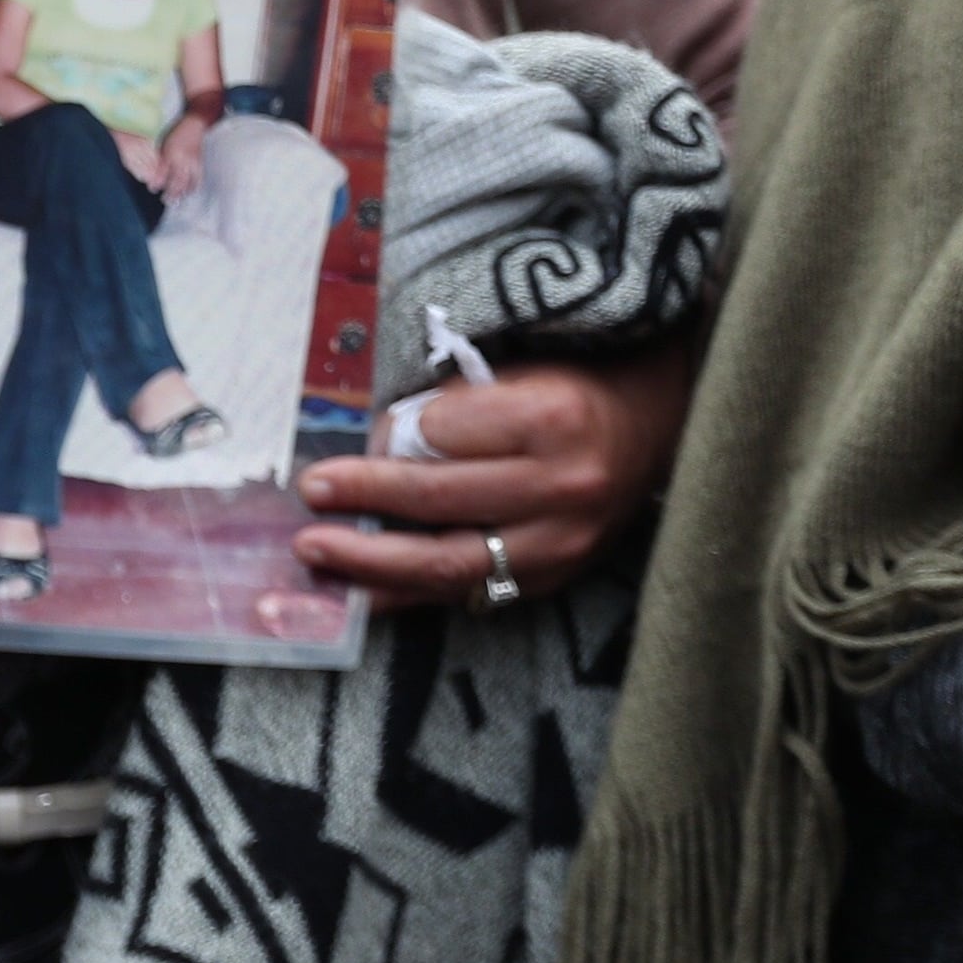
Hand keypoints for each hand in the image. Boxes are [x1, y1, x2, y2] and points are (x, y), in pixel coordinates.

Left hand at [151, 116, 212, 199]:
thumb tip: (155, 176)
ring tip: (177, 201)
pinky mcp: (200, 164)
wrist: (195, 125)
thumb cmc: (177, 134)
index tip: (152, 189)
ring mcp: (194, 163)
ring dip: (182, 193)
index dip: (157, 183)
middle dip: (172, 193)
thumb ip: (161, 162)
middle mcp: (184, 161)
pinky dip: (193, 187)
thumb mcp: (165, 146)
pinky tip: (189, 192)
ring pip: (189, 182)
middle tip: (166, 200)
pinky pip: (198, 179)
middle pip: (178, 182)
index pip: (164, 173)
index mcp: (173, 155)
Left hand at [289, 348, 690, 606]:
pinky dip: (410, 592)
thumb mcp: (514, 370)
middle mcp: (566, 485)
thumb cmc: (567, 388)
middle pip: (440, 500)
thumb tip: (373, 448)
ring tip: (317, 551)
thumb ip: (447, 406)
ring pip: (450, 560)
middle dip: (365, 497)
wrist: (651, 428)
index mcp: (553, 417)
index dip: (390, 436)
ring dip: (372, 561)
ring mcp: (564, 541)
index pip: (441, 432)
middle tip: (312, 493)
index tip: (359, 437)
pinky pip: (469, 591)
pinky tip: (363, 590)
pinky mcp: (555, 578)